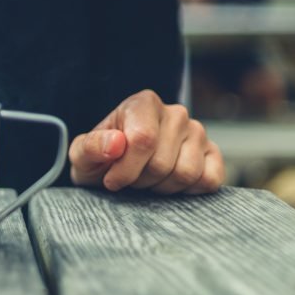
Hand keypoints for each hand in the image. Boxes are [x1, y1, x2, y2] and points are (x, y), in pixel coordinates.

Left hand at [69, 90, 224, 194]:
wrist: (115, 170)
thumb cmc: (100, 160)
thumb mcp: (82, 155)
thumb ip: (91, 147)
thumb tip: (117, 143)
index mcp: (143, 103)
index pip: (143, 140)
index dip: (125, 169)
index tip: (111, 180)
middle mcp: (175, 113)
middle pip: (162, 162)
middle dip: (140, 180)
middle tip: (130, 179)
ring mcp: (198, 132)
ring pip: (186, 173)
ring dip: (162, 187)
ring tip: (147, 180)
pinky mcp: (212, 153)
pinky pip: (210, 180)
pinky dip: (188, 191)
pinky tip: (169, 183)